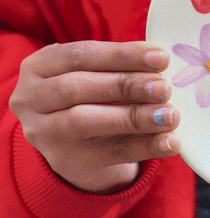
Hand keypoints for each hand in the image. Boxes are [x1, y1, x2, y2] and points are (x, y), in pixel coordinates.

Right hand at [9, 40, 180, 192]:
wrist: (74, 147)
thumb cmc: (89, 99)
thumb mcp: (93, 77)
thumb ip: (118, 69)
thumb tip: (161, 59)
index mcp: (38, 67)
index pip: (79, 55)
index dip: (121, 55)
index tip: (160, 57)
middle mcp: (30, 98)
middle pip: (77, 87)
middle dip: (126, 85)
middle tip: (164, 88)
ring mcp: (43, 132)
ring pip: (86, 121)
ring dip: (133, 117)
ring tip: (170, 115)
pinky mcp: (65, 161)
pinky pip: (109, 153)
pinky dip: (144, 147)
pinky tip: (170, 142)